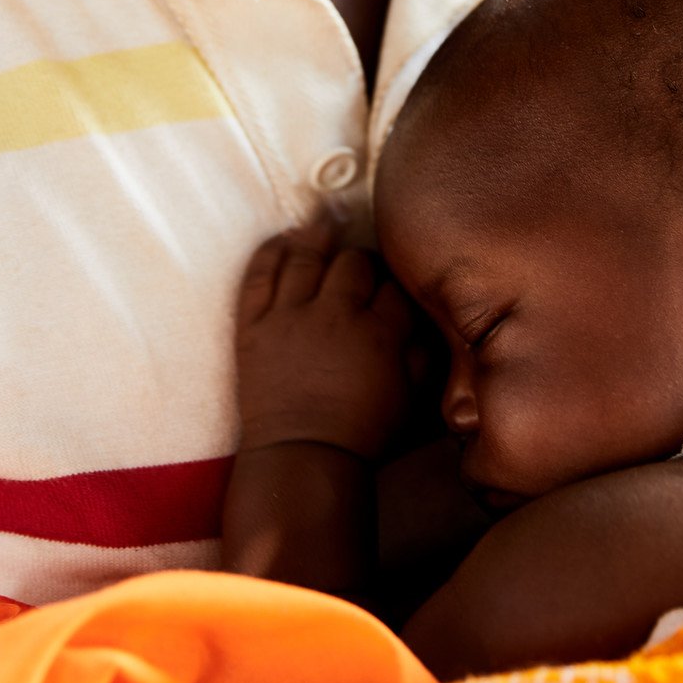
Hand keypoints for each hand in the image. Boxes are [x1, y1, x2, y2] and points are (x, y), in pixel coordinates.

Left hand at [235, 225, 416, 459]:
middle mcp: (335, 315)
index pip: (394, 286)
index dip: (397, 280)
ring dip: (318, 237)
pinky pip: (259, 275)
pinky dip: (271, 252)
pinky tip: (282, 240)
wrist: (301, 459)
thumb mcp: (410, 399)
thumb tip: (429, 326)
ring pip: (307, 258)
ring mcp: (289, 317)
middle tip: (362, 265)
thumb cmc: (362, 436)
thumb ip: (424, 357)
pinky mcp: (254, 326)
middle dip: (362, 260)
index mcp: (379, 334)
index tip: (393, 285)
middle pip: (354, 263)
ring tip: (325, 223)